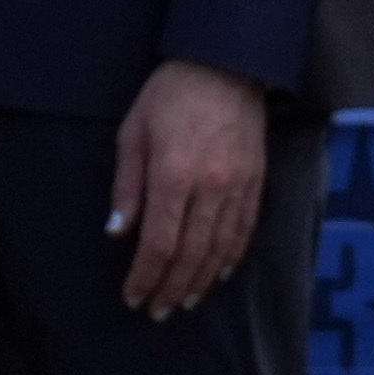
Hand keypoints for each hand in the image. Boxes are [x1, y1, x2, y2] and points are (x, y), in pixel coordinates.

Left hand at [106, 58, 269, 319]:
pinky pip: (244, 229)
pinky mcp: (256, 181)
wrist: (225, 63)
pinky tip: (217, 273)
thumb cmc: (170, 94)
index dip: (145, 276)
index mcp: (173, 175)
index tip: (133, 297)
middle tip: (157, 312)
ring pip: (219, 248)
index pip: (159, 243)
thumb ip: (126, 185)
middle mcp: (209, 187)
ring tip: (184, 301)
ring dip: (200, 281)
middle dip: (170, 287)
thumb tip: (117, 232)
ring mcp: (237, 186)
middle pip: (190, 254)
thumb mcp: (133, 132)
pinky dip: (230, 257)